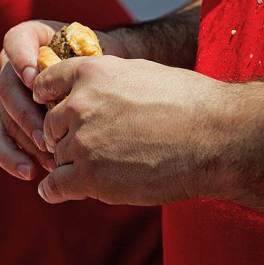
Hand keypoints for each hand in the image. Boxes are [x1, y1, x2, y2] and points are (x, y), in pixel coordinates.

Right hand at [0, 20, 132, 179]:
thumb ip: (87, 59)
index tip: (34, 80)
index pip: (15, 42)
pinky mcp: (5, 122)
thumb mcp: (99, 52)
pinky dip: (10, 158)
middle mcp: (10, 67)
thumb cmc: (101, 64)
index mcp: (29, 40)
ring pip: (3, 119)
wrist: (101, 82)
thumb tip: (84, 80)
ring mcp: (5, 97)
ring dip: (25, 141)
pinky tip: (30, 172)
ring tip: (50, 160)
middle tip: (48, 136)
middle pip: (7, 89)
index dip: (20, 60)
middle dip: (27, 116)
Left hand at [33, 55, 222, 205]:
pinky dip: (53, 191)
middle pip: (51, 125)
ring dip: (70, 165)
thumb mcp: (140, 73)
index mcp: (91, 72)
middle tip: (87, 148)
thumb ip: (106, 81)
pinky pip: (55, 186)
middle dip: (64, 136)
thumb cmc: (190, 103)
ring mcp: (82, 140)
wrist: (216, 137)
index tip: (48, 107)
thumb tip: (92, 90)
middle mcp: (79, 103)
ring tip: (96, 171)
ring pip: (57, 156)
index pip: (47, 82)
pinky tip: (56, 192)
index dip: (47, 98)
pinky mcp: (89, 175)